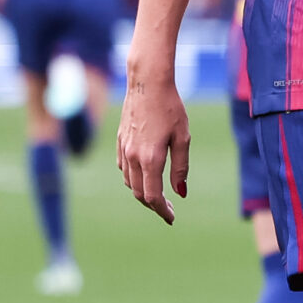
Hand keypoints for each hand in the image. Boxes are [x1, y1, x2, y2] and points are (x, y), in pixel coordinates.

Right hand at [116, 55, 191, 224]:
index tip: (172, 218)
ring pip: (130, 183)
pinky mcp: (120, 142)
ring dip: (143, 193)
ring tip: (159, 194)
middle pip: (139, 194)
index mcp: (150, 158)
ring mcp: (124, 149)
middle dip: (154, 205)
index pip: (153, 196)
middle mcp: (133, 157)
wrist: (147, 83)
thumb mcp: (182, 138)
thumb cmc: (170, 108)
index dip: (162, 211)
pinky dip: (133, 178)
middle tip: (169, 209)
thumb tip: (181, 193)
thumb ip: (180, 167)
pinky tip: (145, 175)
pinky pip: (124, 169)